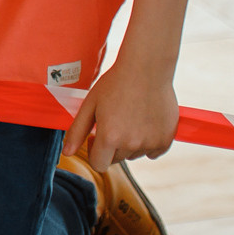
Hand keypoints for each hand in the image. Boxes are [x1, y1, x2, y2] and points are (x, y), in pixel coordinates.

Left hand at [64, 58, 178, 167]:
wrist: (146, 69)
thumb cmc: (115, 85)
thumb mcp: (89, 105)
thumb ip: (77, 131)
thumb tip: (67, 153)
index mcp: (109, 137)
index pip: (98, 164)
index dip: (93, 151)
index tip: (94, 136)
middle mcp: (131, 144)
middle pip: (116, 159)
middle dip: (111, 146)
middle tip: (113, 122)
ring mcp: (150, 143)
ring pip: (134, 155)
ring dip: (130, 144)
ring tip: (130, 118)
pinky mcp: (166, 140)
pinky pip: (153, 152)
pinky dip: (148, 143)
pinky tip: (145, 123)